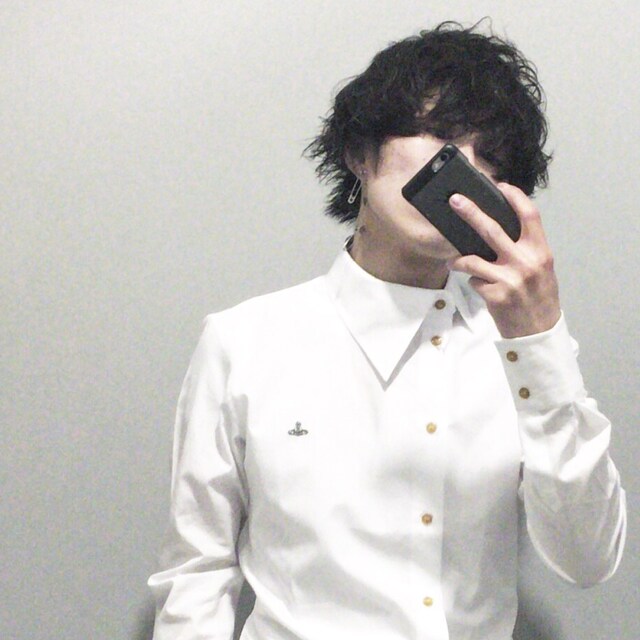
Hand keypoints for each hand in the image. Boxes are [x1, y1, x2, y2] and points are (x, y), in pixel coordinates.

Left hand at [447, 183, 560, 338]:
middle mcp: (526, 262)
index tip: (500, 186)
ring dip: (459, 259)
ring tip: (454, 261)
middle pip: (493, 229)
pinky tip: (480, 288)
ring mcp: (509, 278)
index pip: (529, 215)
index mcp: (541, 251)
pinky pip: (474, 281)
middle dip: (470, 212)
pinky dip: (473, 282)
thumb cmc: (539, 298)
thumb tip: (499, 230)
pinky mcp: (495, 295)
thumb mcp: (541, 269)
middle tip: (455, 201)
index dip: (515, 197)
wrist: (539, 332)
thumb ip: (525, 249)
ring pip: (473, 258)